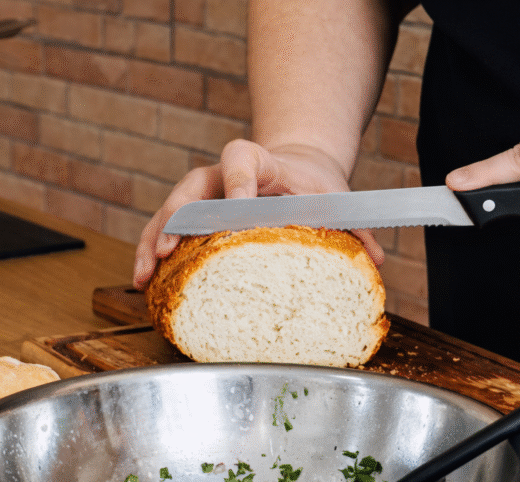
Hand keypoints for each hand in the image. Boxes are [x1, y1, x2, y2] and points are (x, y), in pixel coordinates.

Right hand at [132, 140, 385, 288]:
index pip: (241, 162)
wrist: (293, 173)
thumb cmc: (311, 188)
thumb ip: (354, 225)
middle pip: (189, 188)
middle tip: (168, 248)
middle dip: (176, 218)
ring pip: (167, 212)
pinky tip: (143, 282)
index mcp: (257, 161)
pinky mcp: (189, 217)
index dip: (237, 182)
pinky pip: (163, 232)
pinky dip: (151, 256)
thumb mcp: (335, 199)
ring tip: (142, 276)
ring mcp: (200, 196)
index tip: (238, 207)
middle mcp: (219, 175)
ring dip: (151, 243)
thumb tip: (377, 257)